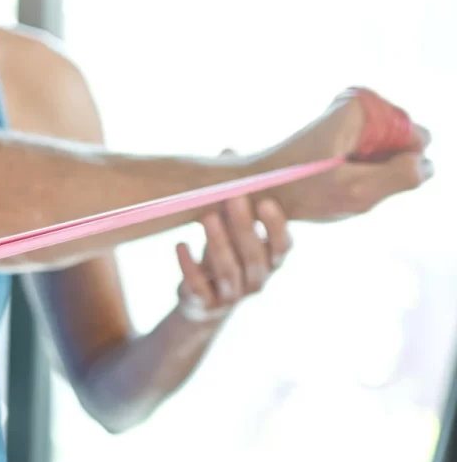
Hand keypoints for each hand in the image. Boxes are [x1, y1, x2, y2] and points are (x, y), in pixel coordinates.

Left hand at [174, 193, 289, 326]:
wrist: (201, 301)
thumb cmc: (221, 255)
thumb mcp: (230, 231)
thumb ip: (234, 202)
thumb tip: (228, 156)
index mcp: (269, 262)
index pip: (282, 247)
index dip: (276, 226)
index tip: (265, 201)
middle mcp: (256, 281)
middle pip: (254, 256)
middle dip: (244, 226)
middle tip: (233, 198)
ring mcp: (232, 296)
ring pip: (228, 271)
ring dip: (219, 242)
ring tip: (208, 216)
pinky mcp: (206, 305)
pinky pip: (198, 287)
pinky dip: (189, 266)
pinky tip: (180, 244)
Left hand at [260, 89, 431, 222]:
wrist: (254, 186)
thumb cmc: (297, 189)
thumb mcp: (355, 190)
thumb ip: (401, 176)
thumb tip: (427, 163)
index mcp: (362, 107)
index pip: (417, 138)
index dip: (399, 167)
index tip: (360, 175)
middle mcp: (358, 105)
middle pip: (404, 145)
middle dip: (386, 170)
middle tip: (348, 181)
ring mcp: (351, 120)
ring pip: (389, 155)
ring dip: (373, 175)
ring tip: (338, 181)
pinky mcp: (343, 135)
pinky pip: (372, 160)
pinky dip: (361, 176)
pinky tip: (334, 181)